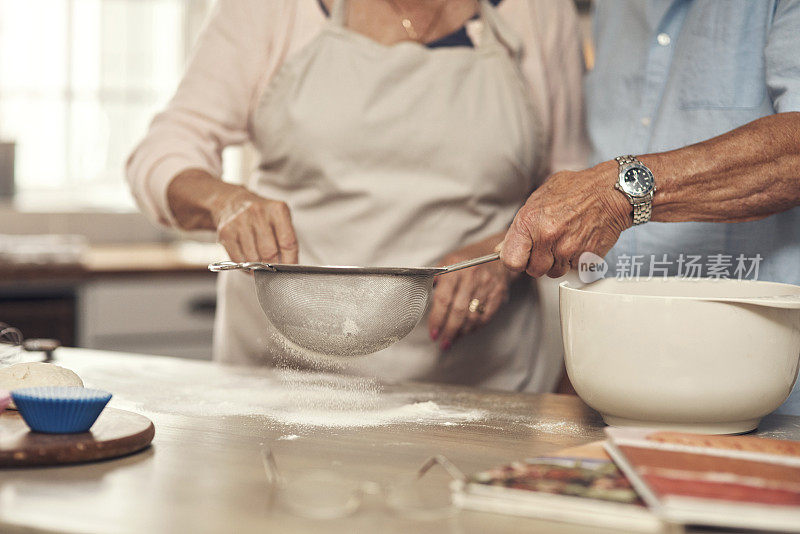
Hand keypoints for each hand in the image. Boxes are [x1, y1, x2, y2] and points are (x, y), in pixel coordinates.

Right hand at [211, 186, 298, 263]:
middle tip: (272, 268)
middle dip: (272, 265)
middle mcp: (258, 213)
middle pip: (270, 253)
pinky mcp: (225, 232)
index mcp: (277, 209)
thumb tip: (289, 267)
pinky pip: (238, 259)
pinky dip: (245, 266)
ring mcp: (240, 221)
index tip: (289, 271)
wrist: (232, 201)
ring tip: (259, 262)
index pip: (288, 242)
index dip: (290, 261)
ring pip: (253, 259)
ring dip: (257, 267)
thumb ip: (286, 240)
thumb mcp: (279, 219)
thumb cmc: (261, 215)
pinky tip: (247, 261)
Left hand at [428, 236, 514, 350]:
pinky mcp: (498, 293)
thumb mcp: (448, 261)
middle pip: (458, 310)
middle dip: (449, 330)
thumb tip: (421, 295)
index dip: (437, 318)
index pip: (444, 298)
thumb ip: (435, 278)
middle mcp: (472, 276)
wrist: (497, 254)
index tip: (433, 332)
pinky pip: (486, 316)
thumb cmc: (467, 260)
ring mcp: (487, 285)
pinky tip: (465, 332)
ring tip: (451, 339)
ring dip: (461, 332)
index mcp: (456, 267)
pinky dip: (474, 328)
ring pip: (473, 316)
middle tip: (442, 342)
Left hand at [500, 161, 630, 277]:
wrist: (610, 192)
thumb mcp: (539, 199)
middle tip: (547, 244)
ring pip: (554, 272)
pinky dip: (574, 260)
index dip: (515, 260)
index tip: (520, 256)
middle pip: (533, 270)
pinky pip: (572, 269)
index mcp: (530, 221)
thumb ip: (519, 226)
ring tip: (565, 239)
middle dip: (538, 261)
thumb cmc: (575, 190)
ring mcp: (567, 250)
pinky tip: (578, 241)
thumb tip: (501, 247)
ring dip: (557, 262)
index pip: (511, 261)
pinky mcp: (585, 258)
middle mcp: (547, 237)